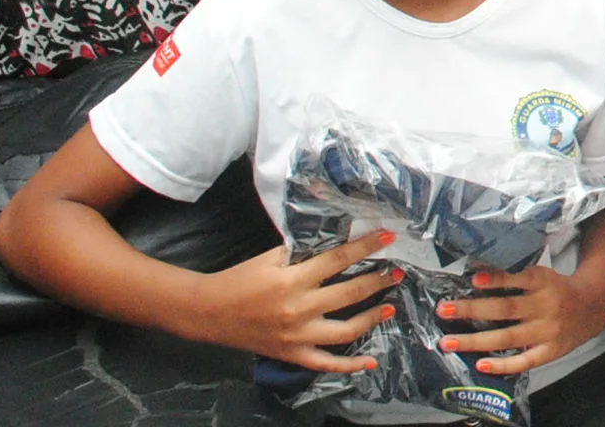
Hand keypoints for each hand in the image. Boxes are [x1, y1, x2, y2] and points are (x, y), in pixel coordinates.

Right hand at [188, 230, 401, 371]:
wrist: (208, 312)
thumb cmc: (240, 278)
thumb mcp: (271, 257)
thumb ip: (303, 252)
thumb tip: (338, 240)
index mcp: (293, 280)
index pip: (339, 260)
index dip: (366, 246)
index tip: (388, 237)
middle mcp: (298, 309)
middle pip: (349, 293)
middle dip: (377, 280)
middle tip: (396, 272)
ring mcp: (296, 336)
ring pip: (345, 331)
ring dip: (371, 318)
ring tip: (388, 306)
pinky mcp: (291, 354)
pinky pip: (325, 364)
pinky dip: (349, 366)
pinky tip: (369, 362)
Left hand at [437, 262, 604, 374]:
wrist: (592, 307)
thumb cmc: (557, 289)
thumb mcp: (542, 275)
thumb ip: (516, 276)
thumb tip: (477, 274)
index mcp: (544, 282)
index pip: (519, 278)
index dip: (497, 279)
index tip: (473, 279)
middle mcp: (546, 306)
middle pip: (506, 309)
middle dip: (472, 310)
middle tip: (444, 310)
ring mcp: (547, 331)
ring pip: (508, 337)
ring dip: (475, 341)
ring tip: (448, 341)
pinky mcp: (550, 351)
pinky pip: (524, 361)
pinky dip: (502, 364)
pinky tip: (481, 364)